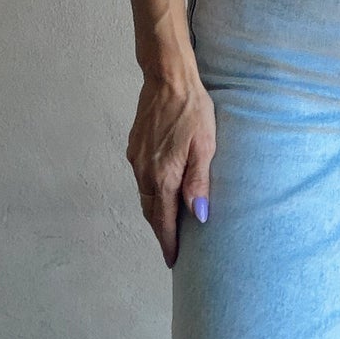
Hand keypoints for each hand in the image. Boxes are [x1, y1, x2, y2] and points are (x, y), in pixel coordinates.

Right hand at [126, 70, 215, 267]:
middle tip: (173, 247)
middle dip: (161, 231)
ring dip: (155, 212)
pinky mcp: (134, 147)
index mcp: (163, 175)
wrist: (167, 78)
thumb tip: (198, 216)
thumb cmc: (192, 109)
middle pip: (150, 212)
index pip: (163, 220)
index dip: (168, 242)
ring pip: (144, 196)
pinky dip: (151, 193)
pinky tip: (162, 192)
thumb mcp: (205, 146)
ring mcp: (136, 159)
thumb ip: (199, 183)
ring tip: (169, 224)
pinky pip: (141, 180)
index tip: (173, 260)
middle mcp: (144, 171)